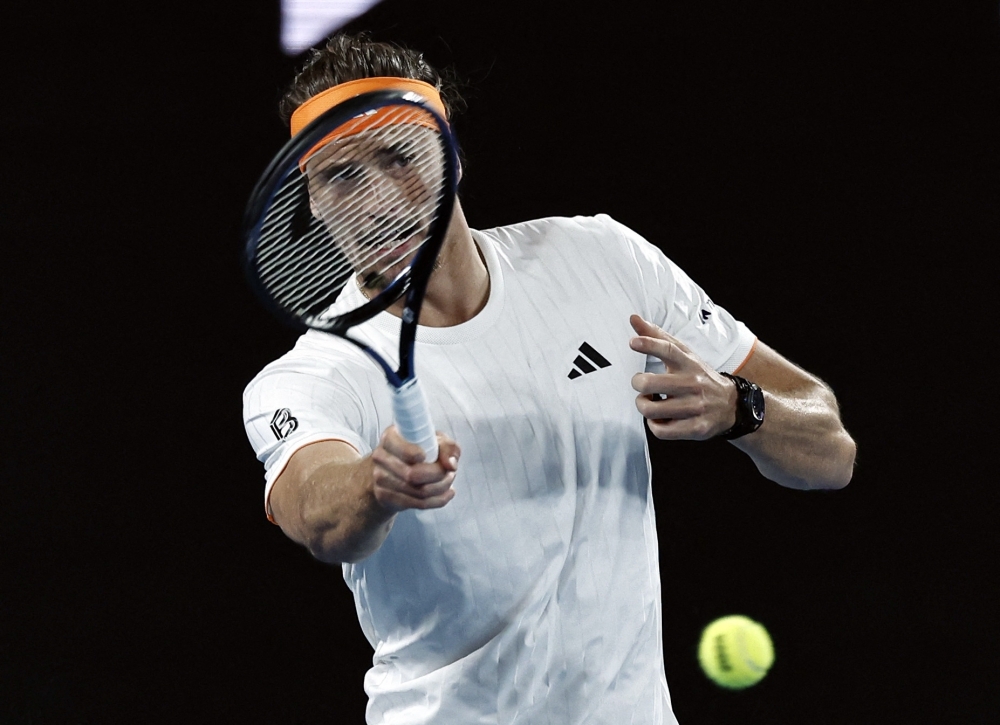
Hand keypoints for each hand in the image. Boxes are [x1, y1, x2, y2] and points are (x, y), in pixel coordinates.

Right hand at [370, 426, 459, 511]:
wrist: (392, 471)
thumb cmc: (417, 450)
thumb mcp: (433, 440)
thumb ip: (447, 447)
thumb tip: (450, 465)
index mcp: (390, 437)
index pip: (404, 450)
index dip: (417, 455)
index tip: (428, 456)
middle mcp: (381, 457)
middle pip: (413, 475)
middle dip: (439, 475)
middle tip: (450, 473)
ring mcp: (380, 478)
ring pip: (418, 491)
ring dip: (441, 488)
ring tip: (449, 481)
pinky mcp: (384, 497)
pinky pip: (416, 504)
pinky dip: (437, 500)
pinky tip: (447, 493)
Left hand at [629, 314, 736, 440]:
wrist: (732, 405)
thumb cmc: (699, 377)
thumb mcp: (684, 355)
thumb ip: (657, 337)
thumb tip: (633, 318)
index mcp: (689, 363)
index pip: (669, 349)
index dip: (649, 344)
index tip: (632, 342)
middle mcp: (693, 383)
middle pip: (649, 383)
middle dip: (637, 384)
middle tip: (642, 385)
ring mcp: (695, 407)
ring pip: (650, 409)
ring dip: (643, 405)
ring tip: (650, 402)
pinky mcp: (696, 428)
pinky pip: (660, 430)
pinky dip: (654, 425)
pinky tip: (660, 417)